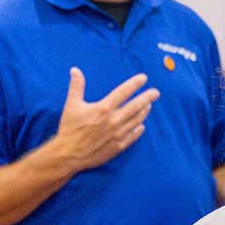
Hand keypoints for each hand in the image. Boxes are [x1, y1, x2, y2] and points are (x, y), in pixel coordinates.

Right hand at [44, 68, 159, 173]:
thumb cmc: (69, 129)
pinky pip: (133, 136)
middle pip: (136, 106)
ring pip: (136, 120)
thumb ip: (76, 86)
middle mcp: (113, 120)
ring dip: (144, 112)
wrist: (68, 154)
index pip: (124, 92)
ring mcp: (117, 134)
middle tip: (156, 92)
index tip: (144, 78)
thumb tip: (75, 70)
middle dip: (147, 97)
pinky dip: (138, 130)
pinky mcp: (118, 146)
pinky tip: (141, 126)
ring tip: (149, 106)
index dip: (135, 83)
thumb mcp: (71, 105)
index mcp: (103, 108)